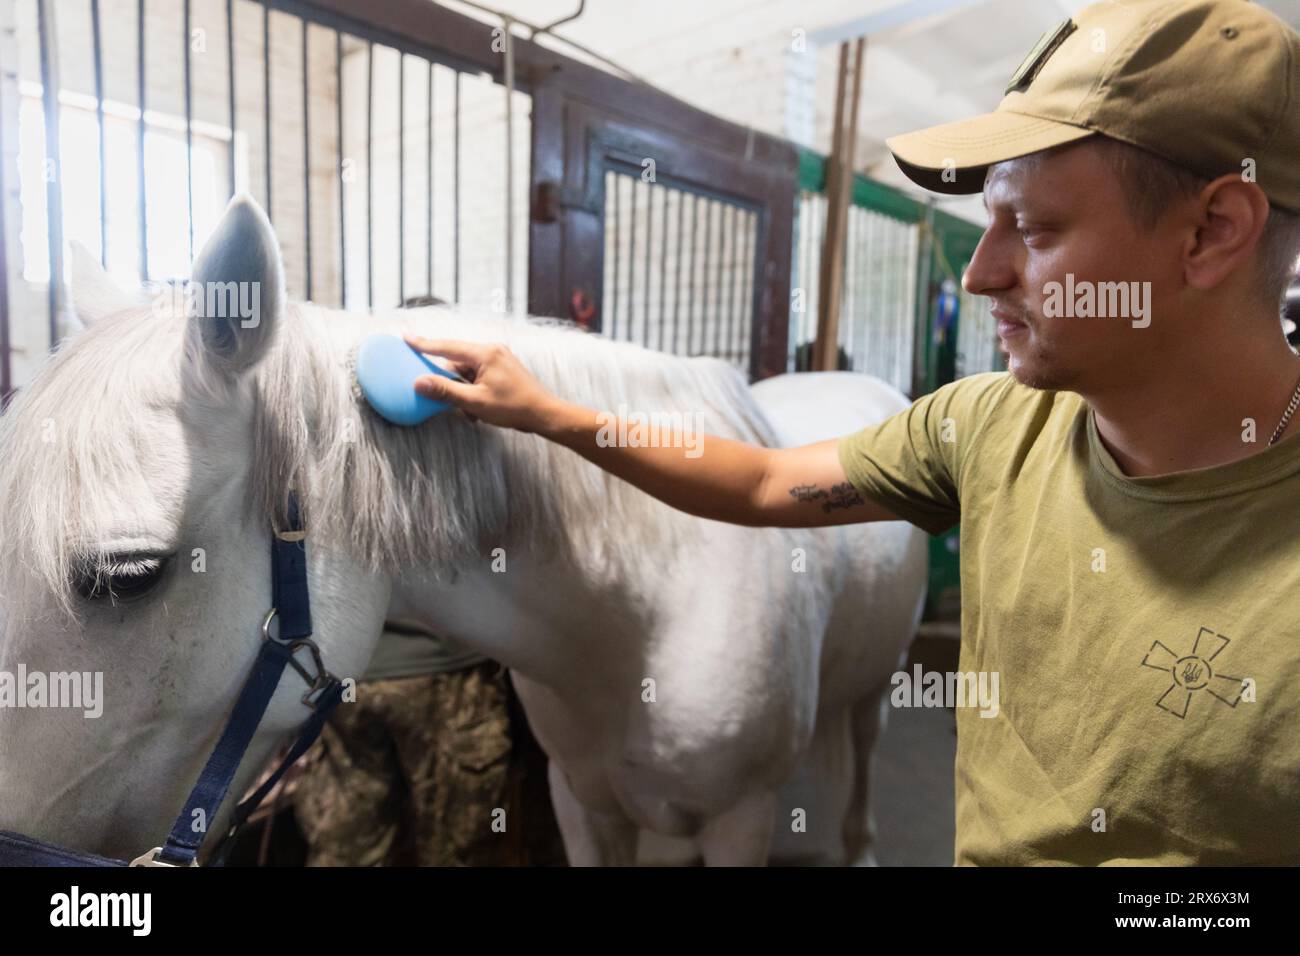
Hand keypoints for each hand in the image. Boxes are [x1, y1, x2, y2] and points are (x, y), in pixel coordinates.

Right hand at [404, 335, 558, 432]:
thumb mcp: (475, 402)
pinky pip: (479, 377)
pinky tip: (480, 411)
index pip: (447, 347)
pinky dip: (474, 392)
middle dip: (451, 384)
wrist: (545, 414)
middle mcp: (492, 350)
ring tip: (473, 413)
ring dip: (464, 393)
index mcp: (485, 353)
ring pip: (468, 373)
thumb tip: (419, 383)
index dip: (424, 344)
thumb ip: (446, 391)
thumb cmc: (513, 408)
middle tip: (447, 400)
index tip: (406, 337)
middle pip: (457, 363)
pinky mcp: (503, 369)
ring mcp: (499, 359)